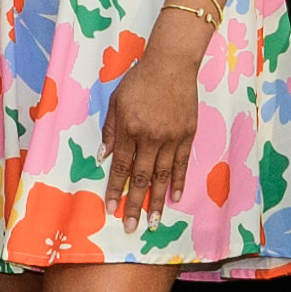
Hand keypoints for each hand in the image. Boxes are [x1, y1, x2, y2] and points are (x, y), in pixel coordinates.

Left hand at [103, 12, 212, 218]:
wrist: (171, 64)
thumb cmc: (139, 80)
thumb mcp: (116, 102)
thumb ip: (110, 131)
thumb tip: (103, 158)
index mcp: (129, 129)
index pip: (120, 166)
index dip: (114, 189)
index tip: (110, 209)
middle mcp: (150, 137)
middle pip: (140, 177)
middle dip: (134, 204)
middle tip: (131, 227)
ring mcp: (170, 138)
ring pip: (162, 175)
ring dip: (157, 200)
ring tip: (153, 222)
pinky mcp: (187, 135)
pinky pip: (181, 164)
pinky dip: (178, 181)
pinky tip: (175, 197)